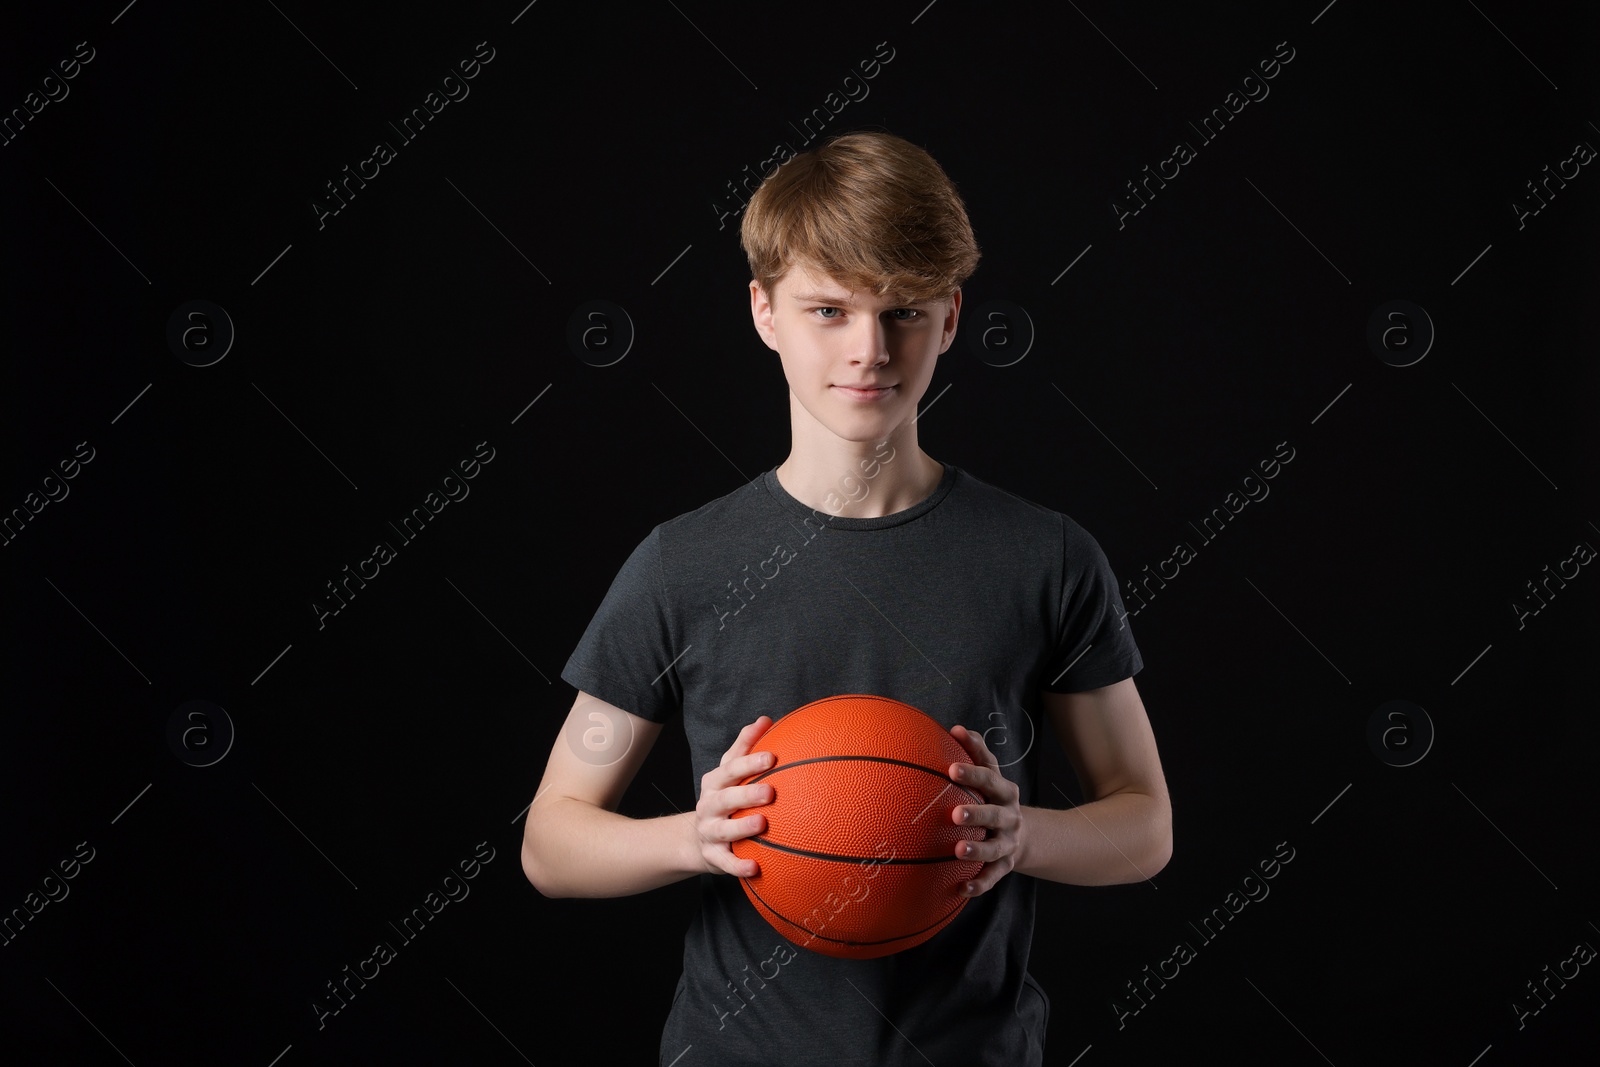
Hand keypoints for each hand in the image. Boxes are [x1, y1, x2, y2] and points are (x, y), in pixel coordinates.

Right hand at [692, 716, 775, 877]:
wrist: (697, 838)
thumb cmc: (724, 797)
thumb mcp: (729, 771)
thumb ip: (745, 746)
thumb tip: (765, 719)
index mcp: (715, 782)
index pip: (731, 769)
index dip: (749, 762)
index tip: (771, 757)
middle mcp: (709, 806)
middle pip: (725, 798)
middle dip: (746, 794)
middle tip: (770, 791)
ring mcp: (709, 832)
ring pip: (723, 830)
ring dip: (742, 828)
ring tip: (762, 824)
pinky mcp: (712, 857)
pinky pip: (725, 863)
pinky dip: (738, 866)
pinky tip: (755, 868)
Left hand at [948, 723, 1022, 896]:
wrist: (1023, 834)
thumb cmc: (994, 798)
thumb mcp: (991, 776)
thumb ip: (977, 753)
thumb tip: (956, 728)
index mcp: (1004, 791)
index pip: (989, 778)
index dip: (972, 773)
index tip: (952, 769)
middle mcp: (1010, 816)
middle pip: (996, 814)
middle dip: (977, 813)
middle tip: (955, 814)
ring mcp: (1008, 842)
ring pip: (995, 848)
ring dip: (978, 849)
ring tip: (959, 850)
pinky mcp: (1004, 865)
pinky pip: (992, 877)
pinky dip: (979, 885)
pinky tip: (961, 890)